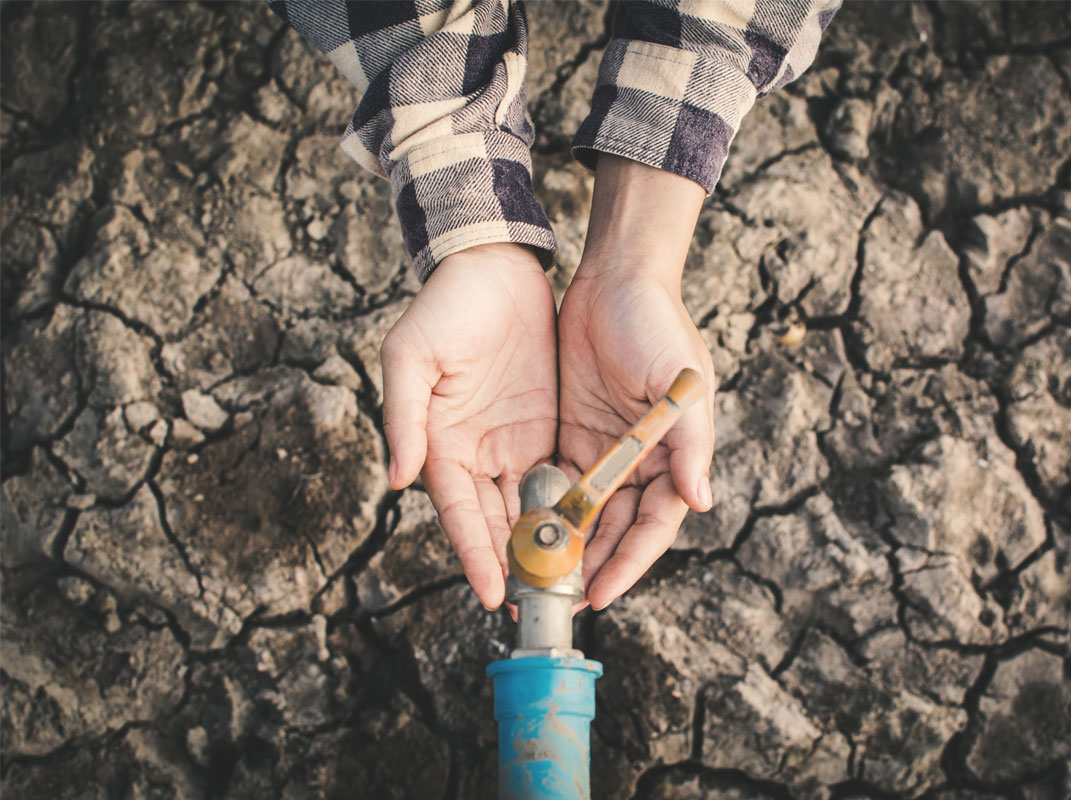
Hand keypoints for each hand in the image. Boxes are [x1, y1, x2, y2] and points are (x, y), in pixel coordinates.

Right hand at [381, 243, 556, 609]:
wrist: (493, 267)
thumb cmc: (444, 308)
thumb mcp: (412, 356)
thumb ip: (403, 417)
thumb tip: (397, 478)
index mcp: (439, 444)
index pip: (458, 513)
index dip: (474, 553)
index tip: (491, 592)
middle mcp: (475, 455)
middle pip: (495, 522)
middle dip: (514, 566)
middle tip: (537, 608)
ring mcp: (510, 444)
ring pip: (528, 508)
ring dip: (544, 547)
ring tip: (567, 588)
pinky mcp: (544, 428)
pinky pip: (557, 478)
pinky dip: (568, 510)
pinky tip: (588, 538)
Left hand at [558, 155, 714, 610]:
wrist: (616, 277)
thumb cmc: (658, 326)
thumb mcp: (682, 385)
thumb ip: (689, 445)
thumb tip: (701, 501)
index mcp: (674, 456)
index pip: (654, 525)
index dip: (630, 562)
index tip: (602, 593)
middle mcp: (640, 461)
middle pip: (617, 529)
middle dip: (594, 566)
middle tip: (561, 599)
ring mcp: (604, 450)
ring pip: (586, 515)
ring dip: (567, 548)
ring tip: (537, 580)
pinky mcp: (572, 433)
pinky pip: (558, 483)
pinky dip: (545, 511)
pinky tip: (522, 535)